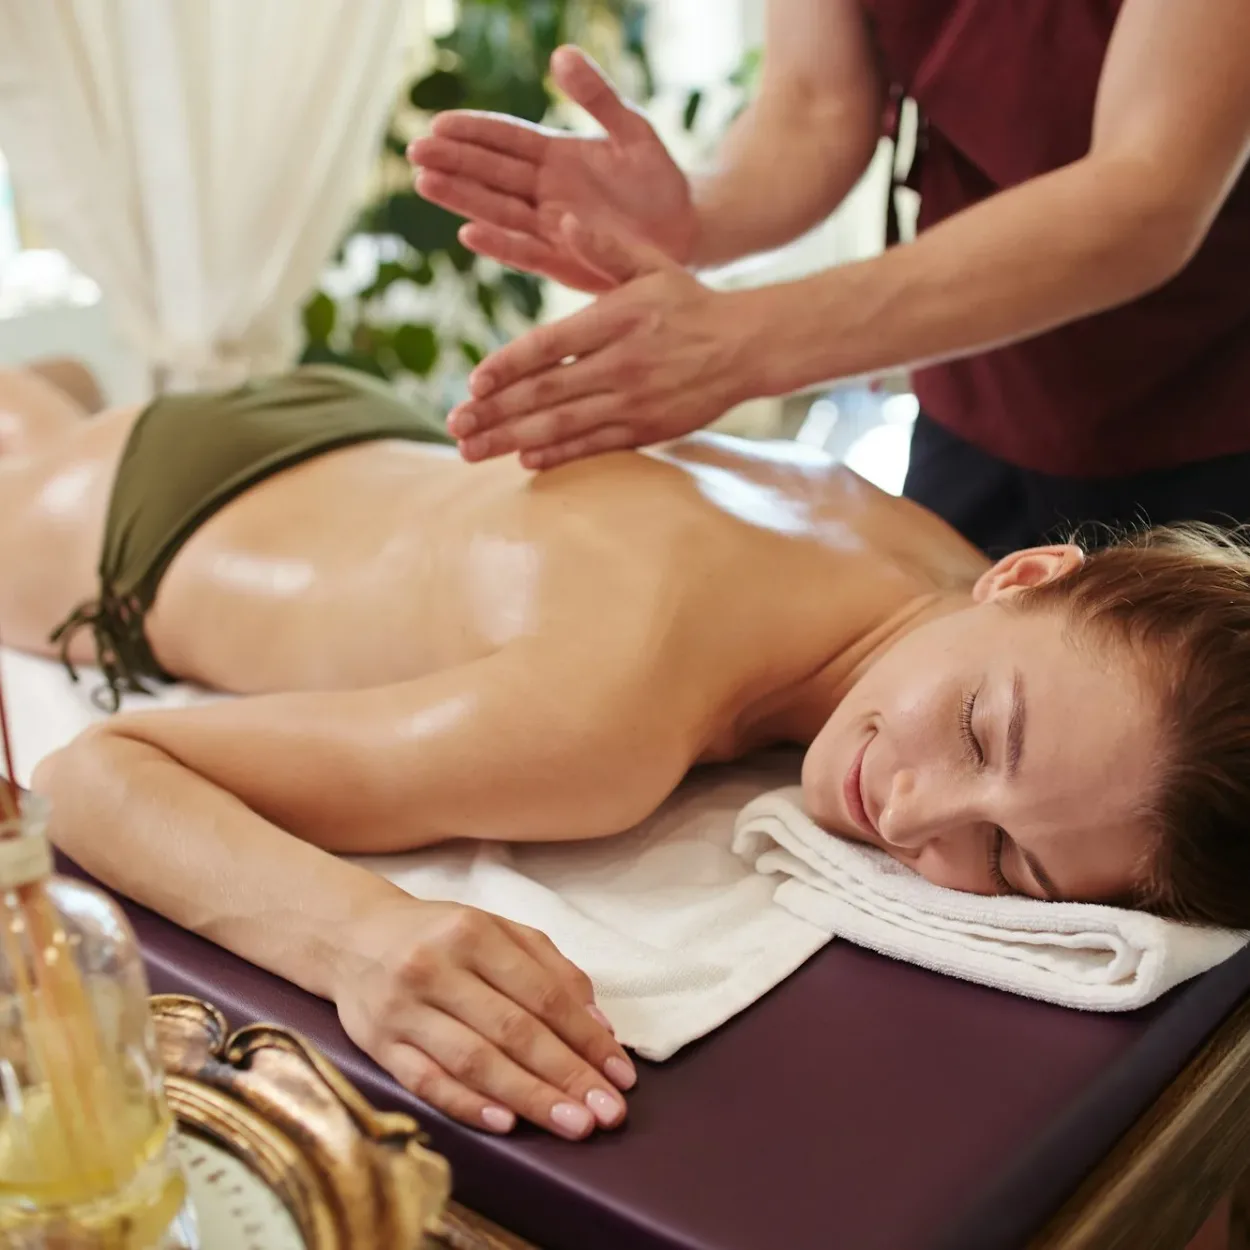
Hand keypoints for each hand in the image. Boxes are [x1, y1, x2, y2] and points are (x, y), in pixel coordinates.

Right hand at [336, 898, 635, 1139]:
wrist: (352, 937)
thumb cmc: (440, 937)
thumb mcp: (496, 931)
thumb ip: (550, 969)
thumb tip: (598, 1026)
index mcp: (473, 933)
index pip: (543, 994)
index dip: (586, 1037)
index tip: (621, 1075)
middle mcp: (436, 968)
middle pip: (513, 1030)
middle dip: (567, 1075)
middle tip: (607, 1113)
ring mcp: (404, 1009)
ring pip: (474, 1060)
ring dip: (529, 1097)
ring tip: (573, 1124)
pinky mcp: (378, 1044)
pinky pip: (426, 1082)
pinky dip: (468, 1104)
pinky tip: (506, 1124)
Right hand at [409, 45, 696, 291]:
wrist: (689, 229)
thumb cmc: (659, 179)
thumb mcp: (632, 129)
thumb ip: (598, 97)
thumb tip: (561, 55)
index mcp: (555, 158)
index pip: (505, 141)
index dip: (472, 132)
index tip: (437, 123)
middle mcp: (546, 194)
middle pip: (491, 175)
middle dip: (453, 163)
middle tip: (415, 151)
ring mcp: (552, 228)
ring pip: (498, 211)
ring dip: (462, 198)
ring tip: (425, 182)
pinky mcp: (566, 260)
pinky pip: (526, 252)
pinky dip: (499, 245)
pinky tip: (468, 233)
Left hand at [447, 216, 756, 468]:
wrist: (747, 346)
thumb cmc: (690, 301)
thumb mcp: (651, 264)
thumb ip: (604, 247)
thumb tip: (562, 217)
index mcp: (615, 320)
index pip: (548, 346)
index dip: (508, 366)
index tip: (474, 383)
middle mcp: (621, 364)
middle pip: (545, 392)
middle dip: (495, 412)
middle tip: (454, 424)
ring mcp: (633, 401)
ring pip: (563, 425)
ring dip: (512, 440)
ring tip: (471, 451)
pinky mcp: (647, 428)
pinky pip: (595, 445)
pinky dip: (559, 455)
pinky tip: (525, 461)